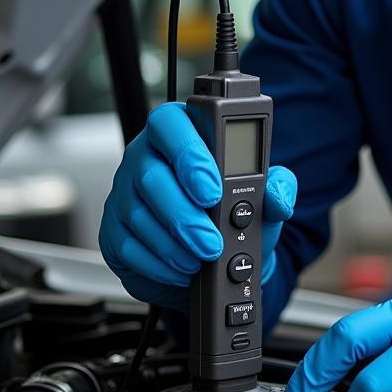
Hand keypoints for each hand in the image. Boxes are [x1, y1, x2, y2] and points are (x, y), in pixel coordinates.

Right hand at [98, 102, 295, 310]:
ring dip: (174, 244)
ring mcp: (125, 193)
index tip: (214, 189)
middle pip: (151, 176)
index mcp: (182, 133)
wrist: (220, 256)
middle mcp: (146, 157)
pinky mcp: (113, 232)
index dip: (189, 153)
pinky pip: (127, 247)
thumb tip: (278, 195)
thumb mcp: (264, 197)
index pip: (171, 123)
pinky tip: (182, 268)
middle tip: (212, 241)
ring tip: (202, 258)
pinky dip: (158, 264)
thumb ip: (278, 187)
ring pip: (138, 215)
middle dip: (185, 215)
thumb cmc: (237, 213)